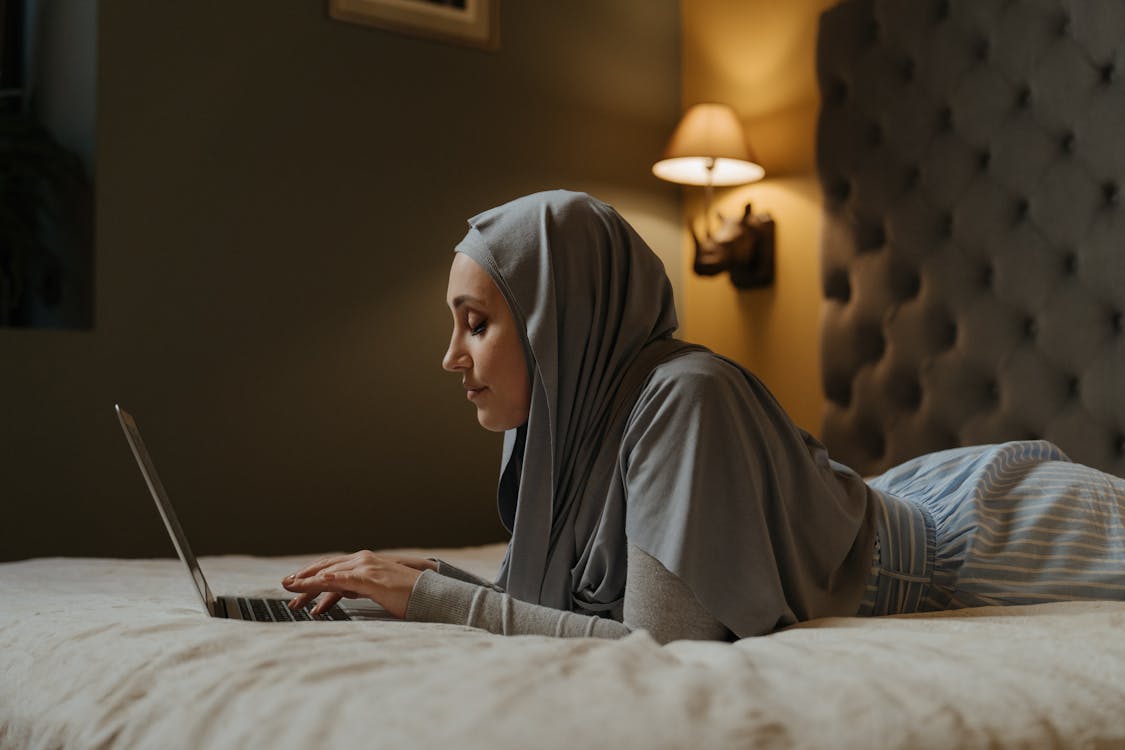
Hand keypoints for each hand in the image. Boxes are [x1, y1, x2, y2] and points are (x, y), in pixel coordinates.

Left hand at [281, 551, 426, 618]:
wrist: (430, 594)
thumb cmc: (405, 594)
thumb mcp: (374, 590)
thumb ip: (356, 587)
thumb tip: (338, 592)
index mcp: (363, 563)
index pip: (330, 567)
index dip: (309, 575)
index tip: (293, 586)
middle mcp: (363, 561)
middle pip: (326, 568)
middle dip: (303, 577)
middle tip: (285, 586)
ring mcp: (368, 569)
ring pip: (332, 573)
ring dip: (310, 580)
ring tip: (293, 587)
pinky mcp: (374, 580)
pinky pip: (349, 579)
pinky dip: (333, 579)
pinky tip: (321, 581)